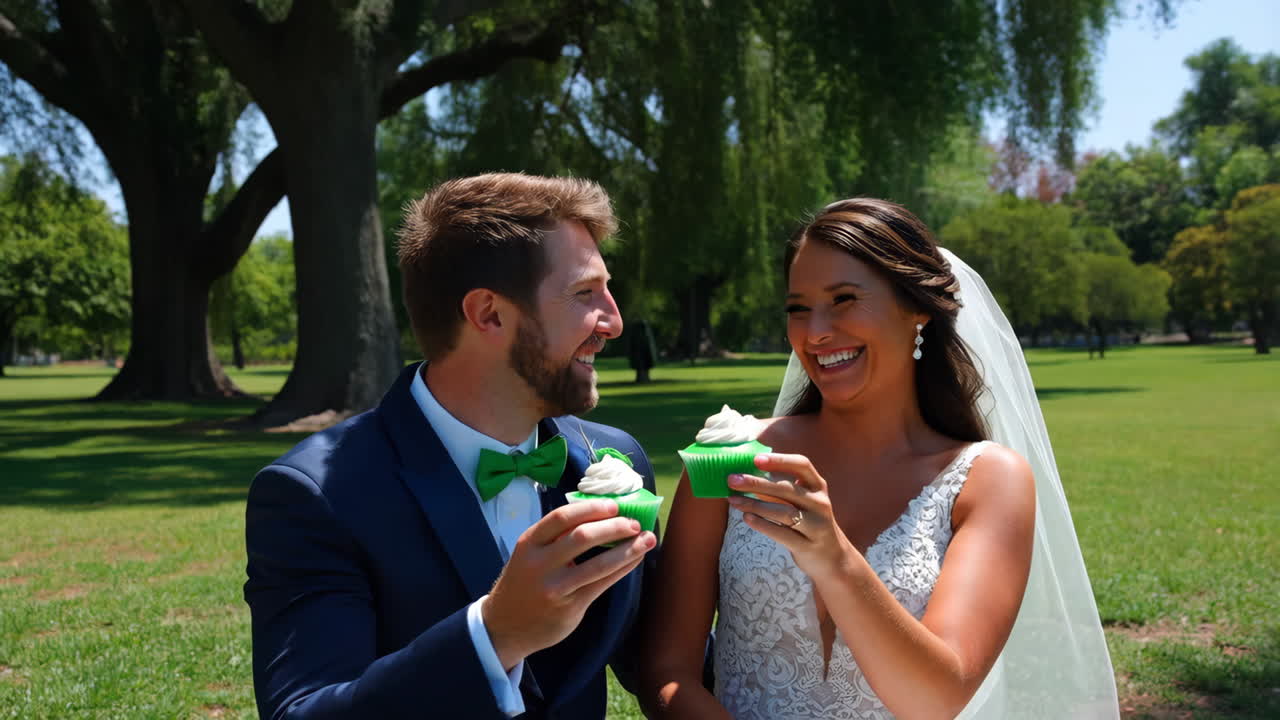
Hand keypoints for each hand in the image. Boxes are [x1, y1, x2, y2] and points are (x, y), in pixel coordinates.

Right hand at [483, 499, 656, 668]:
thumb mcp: (530, 554)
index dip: (591, 508)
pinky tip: (634, 559)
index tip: (614, 505)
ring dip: (627, 550)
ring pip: (597, 564)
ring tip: (646, 540)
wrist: (504, 626)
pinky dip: (622, 569)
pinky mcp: (569, 607)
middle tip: (634, 523)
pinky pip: (602, 584)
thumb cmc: (524, 582)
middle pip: (582, 537)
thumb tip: (601, 516)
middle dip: (614, 527)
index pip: (561, 517)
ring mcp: (555, 588)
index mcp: (529, 543)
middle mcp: (539, 564)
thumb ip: (556, 538)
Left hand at [726, 453, 855, 581]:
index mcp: (817, 486)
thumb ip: (782, 487)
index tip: (755, 459)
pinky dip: (761, 524)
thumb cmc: (809, 522)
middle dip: (756, 483)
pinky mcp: (807, 546)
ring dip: (754, 505)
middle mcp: (820, 503)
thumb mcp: (803, 501)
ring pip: (782, 512)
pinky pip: (781, 533)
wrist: (832, 557)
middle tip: (732, 480)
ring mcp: (816, 525)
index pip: (801, 465)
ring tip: (733, 500)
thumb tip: (746, 472)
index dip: (779, 460)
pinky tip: (746, 518)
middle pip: (786, 489)